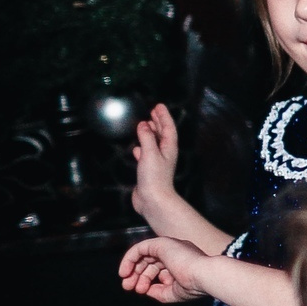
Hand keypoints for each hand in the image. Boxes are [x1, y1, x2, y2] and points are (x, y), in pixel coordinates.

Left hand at [120, 236, 212, 303]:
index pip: (158, 269)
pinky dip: (129, 259)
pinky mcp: (161, 243)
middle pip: (149, 263)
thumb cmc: (195, 285)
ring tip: (127, 282)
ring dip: (132, 269)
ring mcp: (169, 246)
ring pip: (143, 255)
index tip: (141, 291)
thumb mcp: (172, 293)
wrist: (204, 275)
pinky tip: (125, 271)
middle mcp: (175, 252)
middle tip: (129, 287)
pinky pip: (139, 248)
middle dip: (137, 276)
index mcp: (182, 262)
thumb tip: (145, 290)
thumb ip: (157, 291)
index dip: (147, 281)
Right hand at [130, 102, 180, 222]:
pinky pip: (146, 155)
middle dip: (158, 122)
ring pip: (154, 143)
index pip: (168, 128)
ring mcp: (157, 162)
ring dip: (150, 133)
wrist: (153, 200)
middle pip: (163, 134)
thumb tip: (143, 125)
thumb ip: (147, 138)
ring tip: (145, 125)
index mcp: (169, 148)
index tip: (158, 106)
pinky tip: (137, 147)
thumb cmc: (154, 177)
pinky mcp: (148, 170)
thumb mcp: (150, 153)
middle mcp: (165, 154)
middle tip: (153, 111)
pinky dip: (142, 148)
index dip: (164, 116)